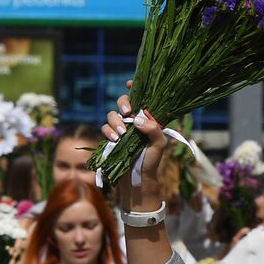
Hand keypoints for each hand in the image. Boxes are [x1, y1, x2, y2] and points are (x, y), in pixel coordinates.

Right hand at [103, 87, 167, 213]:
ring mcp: (121, 129)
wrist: (136, 179)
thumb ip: (154, 130)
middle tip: (127, 112)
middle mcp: (133, 122)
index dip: (135, 88)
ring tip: (122, 135)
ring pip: (112, 115)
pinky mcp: (110, 138)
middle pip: (123, 102)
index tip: (130, 83)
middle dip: (123, 103)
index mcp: (147, 120)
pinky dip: (108, 132)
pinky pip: (105, 128)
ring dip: (115, 122)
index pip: (142, 99)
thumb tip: (138, 119)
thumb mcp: (158, 146)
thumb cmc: (151, 162)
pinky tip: (114, 140)